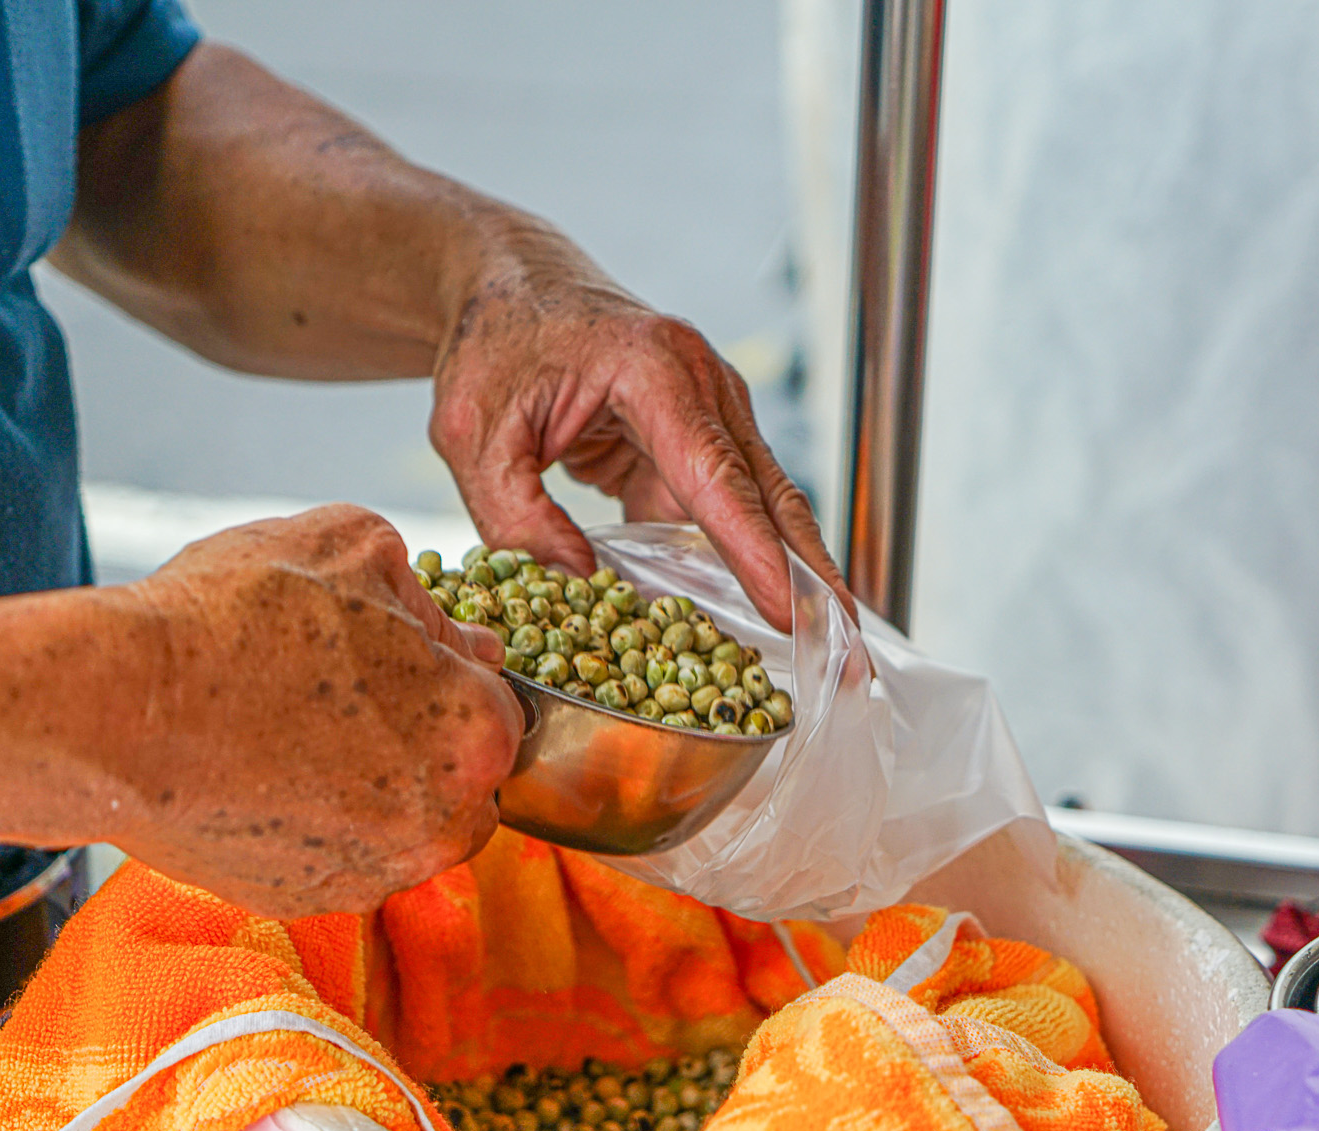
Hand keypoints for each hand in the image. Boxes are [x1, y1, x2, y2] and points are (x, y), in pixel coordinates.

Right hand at [100, 505, 520, 917]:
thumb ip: (422, 588)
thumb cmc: (234, 621)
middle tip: (347, 694)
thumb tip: (445, 627)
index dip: (445, 669)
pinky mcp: (306, 901)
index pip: (497, 701)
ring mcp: (373, 873)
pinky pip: (336, 857)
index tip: (395, 657)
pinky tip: (262, 771)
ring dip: (370, 783)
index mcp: (477, 734)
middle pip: (459, 774)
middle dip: (421, 736)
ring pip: (400, 822)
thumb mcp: (351, 542)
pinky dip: (314, 821)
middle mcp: (442, 822)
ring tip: (294, 729)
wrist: (117, 710)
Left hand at [429, 220, 852, 630]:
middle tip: (847, 654)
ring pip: (767, 505)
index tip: (787, 611)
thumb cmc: (494, 347)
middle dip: (812, 579)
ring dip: (798, 577)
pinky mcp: (701, 441)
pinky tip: (775, 619)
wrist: (512, 288)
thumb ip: (514, 514)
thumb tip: (578, 586)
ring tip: (834, 652)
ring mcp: (713, 411)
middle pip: (771, 494)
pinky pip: (734, 510)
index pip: (715, 474)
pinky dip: (754, 562)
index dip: (753, 550)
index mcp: (653, 369)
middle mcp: (704, 385)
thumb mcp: (471, 434)